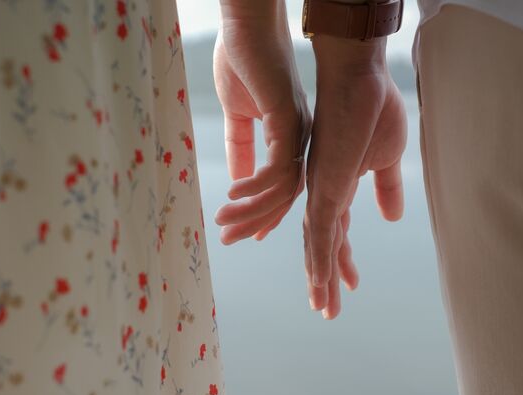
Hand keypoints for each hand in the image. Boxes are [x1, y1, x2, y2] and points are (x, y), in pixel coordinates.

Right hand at [213, 1, 310, 244]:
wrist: (246, 25)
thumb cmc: (241, 61)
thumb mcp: (237, 115)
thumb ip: (240, 146)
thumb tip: (238, 177)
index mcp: (289, 138)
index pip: (283, 187)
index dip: (265, 212)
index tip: (248, 233)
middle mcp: (298, 140)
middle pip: (285, 196)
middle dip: (256, 221)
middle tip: (229, 240)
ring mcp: (296, 132)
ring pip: (283, 188)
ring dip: (252, 210)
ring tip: (224, 224)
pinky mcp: (288, 121)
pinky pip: (278, 167)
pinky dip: (255, 185)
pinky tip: (233, 194)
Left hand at [304, 35, 406, 318]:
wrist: (360, 80)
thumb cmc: (373, 110)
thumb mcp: (387, 159)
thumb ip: (386, 189)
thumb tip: (393, 217)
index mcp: (340, 187)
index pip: (337, 232)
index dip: (341, 260)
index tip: (352, 284)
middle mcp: (324, 194)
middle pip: (322, 245)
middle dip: (326, 278)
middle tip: (326, 309)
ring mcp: (322, 192)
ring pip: (316, 245)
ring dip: (320, 279)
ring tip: (322, 309)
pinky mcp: (324, 187)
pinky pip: (318, 231)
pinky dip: (319, 260)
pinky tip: (319, 283)